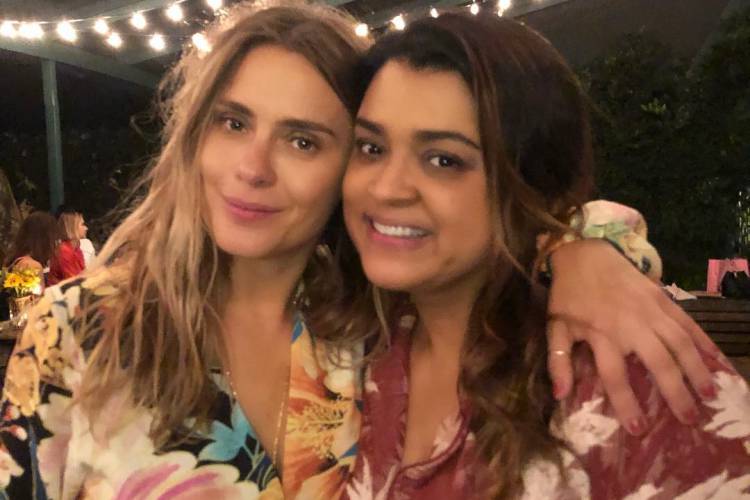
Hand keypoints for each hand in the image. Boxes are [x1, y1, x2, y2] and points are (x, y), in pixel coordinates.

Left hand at [546, 239, 718, 434]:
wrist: (583, 253)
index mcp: (600, 333)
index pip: (614, 376)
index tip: (639, 428)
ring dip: (697, 369)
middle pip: (658, 362)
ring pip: (680, 342)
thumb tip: (559, 395)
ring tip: (710, 394)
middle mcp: (629, 324)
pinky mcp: (662, 297)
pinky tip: (716, 359)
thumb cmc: (568, 295)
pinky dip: (703, 340)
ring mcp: (650, 309)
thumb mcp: (555, 326)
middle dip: (675, 392)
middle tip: (690, 419)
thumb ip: (558, 360)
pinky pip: (687, 321)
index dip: (626, 403)